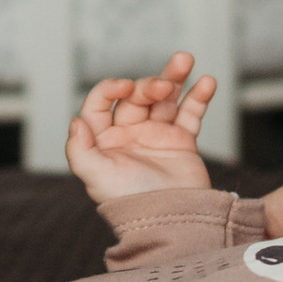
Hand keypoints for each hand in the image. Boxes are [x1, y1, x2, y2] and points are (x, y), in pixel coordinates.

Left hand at [66, 53, 218, 201]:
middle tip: (162, 87)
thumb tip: (75, 122)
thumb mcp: (95, 176)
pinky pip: (190, 113)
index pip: (100, 104)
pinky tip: (207, 82)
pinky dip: (198, 97)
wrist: (170, 221)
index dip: (109, 89)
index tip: (125, 87)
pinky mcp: (181, 141)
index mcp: (104, 140)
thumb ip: (79, 150)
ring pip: (164, 99)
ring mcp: (156, 136)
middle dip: (149, 85)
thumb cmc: (129, 202)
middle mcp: (128, 134)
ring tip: (185, 59)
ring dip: (174, 77)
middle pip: (136, 97)